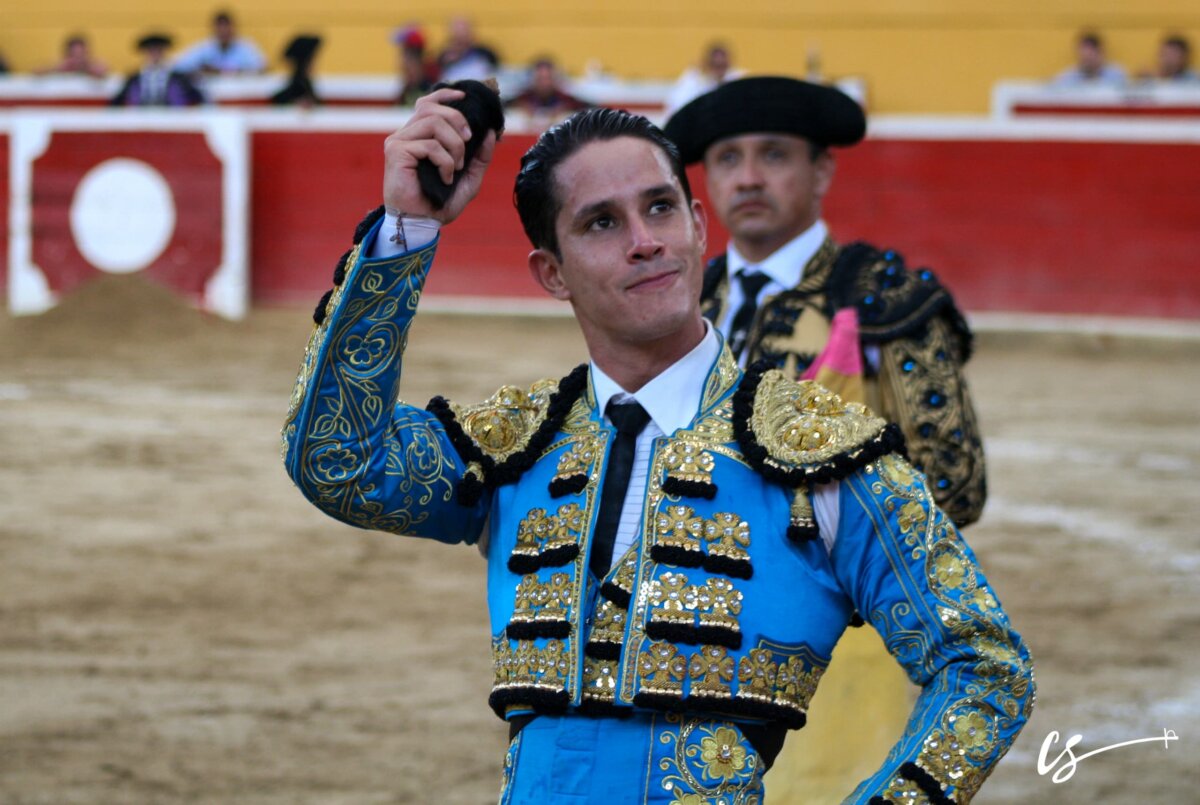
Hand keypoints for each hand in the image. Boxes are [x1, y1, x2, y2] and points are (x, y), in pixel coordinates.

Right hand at [382, 88, 497, 223]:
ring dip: (454, 145)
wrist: (422, 223)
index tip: (465, 97)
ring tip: (456, 167)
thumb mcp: (469, 178)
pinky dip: (445, 161)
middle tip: (468, 142)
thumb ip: (480, 156)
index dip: (446, 95)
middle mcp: (406, 134)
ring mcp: (399, 141)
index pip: (428, 103)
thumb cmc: (440, 203)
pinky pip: (430, 144)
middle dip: (458, 122)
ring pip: (434, 122)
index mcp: (419, 136)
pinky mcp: (396, 151)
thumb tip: (491, 133)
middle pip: (434, 108)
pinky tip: (445, 178)